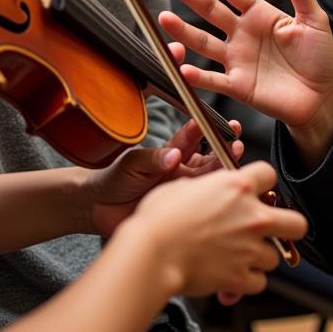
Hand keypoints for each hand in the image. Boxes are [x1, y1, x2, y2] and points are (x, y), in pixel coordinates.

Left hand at [83, 119, 244, 237]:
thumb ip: (153, 159)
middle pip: (208, 157)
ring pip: (210, 178)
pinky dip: (215, 194)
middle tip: (234, 137)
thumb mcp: (132, 164)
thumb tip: (174, 156)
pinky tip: (224, 188)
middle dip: (223, 146)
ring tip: (235, 154)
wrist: (97, 210)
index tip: (215, 120)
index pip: (190, 139)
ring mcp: (183, 192)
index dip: (204, 129)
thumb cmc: (113, 181)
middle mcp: (180, 172)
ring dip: (223, 167)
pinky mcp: (182, 211)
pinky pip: (203, 202)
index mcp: (169, 156)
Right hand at [127, 161, 307, 298]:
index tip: (256, 190)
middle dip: (287, 227)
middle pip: (296, 223)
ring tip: (238, 257)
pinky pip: (258, 283)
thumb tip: (209, 191)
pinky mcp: (241, 277)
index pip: (270, 175)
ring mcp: (250, 248)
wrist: (151, 253)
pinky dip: (247, 282)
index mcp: (238, 187)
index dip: (263, 182)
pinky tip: (231, 277)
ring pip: (275, 257)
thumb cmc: (159, 219)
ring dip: (259, 258)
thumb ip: (207, 187)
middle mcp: (252, 216)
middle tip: (273, 230)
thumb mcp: (182, 186)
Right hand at [159, 0, 332, 130]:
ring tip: (163, 18)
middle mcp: (242, 34)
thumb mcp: (314, 20)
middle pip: (210, 10)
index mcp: (260, 14)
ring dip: (183, 31)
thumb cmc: (320, 56)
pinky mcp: (238, 86)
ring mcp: (237, 59)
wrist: (322, 97)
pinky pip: (213, 79)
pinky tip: (182, 67)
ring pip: (204, 42)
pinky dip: (197, 75)